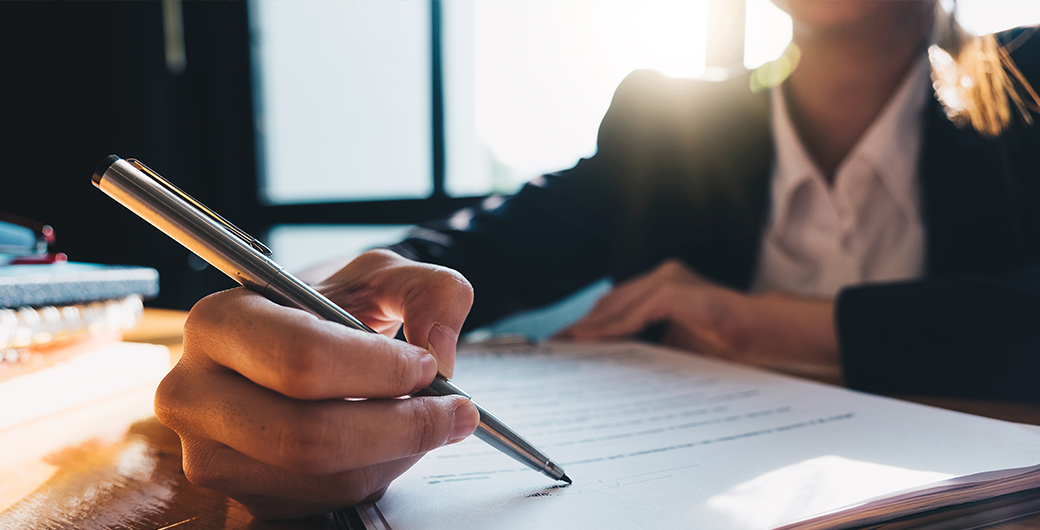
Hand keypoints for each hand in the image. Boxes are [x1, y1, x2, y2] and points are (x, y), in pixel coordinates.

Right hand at [154, 250, 479, 518]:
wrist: (300, 341)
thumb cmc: (331, 306)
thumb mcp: (382, 275)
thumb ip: (429, 289)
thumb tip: (441, 348)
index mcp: (219, 322)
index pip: (301, 358)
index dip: (378, 370)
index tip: (426, 365)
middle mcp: (195, 392)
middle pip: (306, 436)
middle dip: (399, 426)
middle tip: (451, 408)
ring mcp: (209, 453)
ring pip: (323, 478)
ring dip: (395, 454)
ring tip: (426, 420)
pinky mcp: (238, 495)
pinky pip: (323, 501)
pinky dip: (375, 474)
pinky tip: (387, 440)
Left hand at [557, 259, 840, 379]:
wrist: (764, 334)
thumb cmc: (726, 341)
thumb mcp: (676, 342)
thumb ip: (647, 342)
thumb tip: (611, 357)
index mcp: (662, 285)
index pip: (616, 304)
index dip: (590, 323)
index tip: (566, 342)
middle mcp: (662, 275)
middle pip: (610, 303)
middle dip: (582, 326)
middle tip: (557, 347)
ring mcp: (668, 280)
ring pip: (617, 307)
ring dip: (590, 328)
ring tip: (567, 346)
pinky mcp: (675, 291)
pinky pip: (635, 314)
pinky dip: (611, 329)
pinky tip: (591, 341)